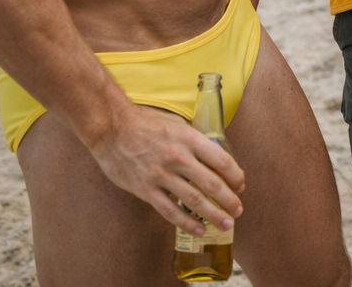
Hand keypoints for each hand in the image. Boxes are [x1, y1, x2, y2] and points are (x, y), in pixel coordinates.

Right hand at [89, 104, 245, 235]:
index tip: (241, 185)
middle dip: (229, 200)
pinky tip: (198, 229)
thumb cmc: (145, 122)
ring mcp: (161, 175)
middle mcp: (178, 157)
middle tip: (238, 210)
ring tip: (226, 224)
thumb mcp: (176, 124)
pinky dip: (186, 222)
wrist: (111, 128)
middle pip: (211, 183)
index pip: (221, 161)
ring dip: (213, 214)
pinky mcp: (145, 189)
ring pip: (193, 200)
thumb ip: (194, 140)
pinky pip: (169, 210)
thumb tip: (212, 154)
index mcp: (189, 139)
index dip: (236, 176)